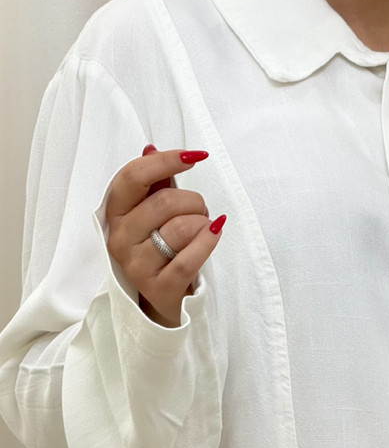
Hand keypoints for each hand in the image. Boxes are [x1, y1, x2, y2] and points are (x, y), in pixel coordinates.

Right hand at [105, 146, 225, 326]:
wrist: (162, 299)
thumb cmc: (158, 247)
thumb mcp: (150, 213)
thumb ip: (152, 182)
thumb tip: (150, 149)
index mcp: (114, 214)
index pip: (133, 176)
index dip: (166, 161)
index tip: (195, 156)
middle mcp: (119, 239)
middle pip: (164, 201)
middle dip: (194, 201)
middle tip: (199, 211)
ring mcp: (136, 266)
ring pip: (181, 227)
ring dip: (202, 224)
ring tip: (201, 230)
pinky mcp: (158, 288)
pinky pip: (190, 258)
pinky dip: (209, 241)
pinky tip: (214, 233)